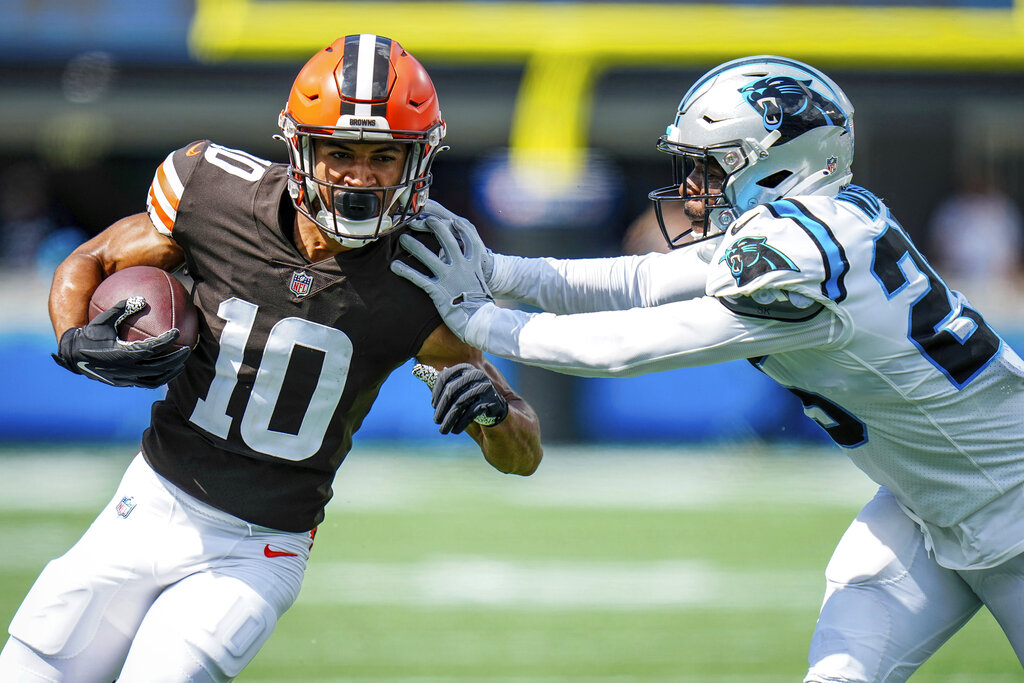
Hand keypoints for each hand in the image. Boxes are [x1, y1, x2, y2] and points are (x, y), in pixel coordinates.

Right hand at [52, 298, 190, 388]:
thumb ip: (121, 308)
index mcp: (120, 353)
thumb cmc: (90, 334)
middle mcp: (125, 369)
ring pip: (155, 379)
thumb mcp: (103, 319)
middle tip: (188, 348)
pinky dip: (161, 378)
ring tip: (183, 362)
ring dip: (171, 371)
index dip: (166, 342)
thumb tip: (141, 298)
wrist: (73, 356)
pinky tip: (169, 369)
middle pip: (158, 366)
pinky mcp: (125, 383)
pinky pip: (147, 383)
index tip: (177, 332)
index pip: (150, 348)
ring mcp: (126, 379)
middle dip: (175, 358)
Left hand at [391, 215, 493, 337]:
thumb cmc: (480, 304)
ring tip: (402, 238)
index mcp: (473, 264)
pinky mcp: (438, 291)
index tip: (452, 221)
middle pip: (447, 240)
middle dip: (435, 227)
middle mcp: (461, 267)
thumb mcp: (480, 282)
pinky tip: (394, 266)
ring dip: (413, 246)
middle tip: (424, 219)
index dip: (461, 229)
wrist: (480, 321)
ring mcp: (449, 278)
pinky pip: (418, 278)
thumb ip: (472, 271)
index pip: (469, 239)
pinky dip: (405, 271)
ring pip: (428, 256)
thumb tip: (465, 265)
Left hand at [428, 363, 508, 433]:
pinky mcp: (490, 400)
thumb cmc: (471, 400)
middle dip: (441, 409)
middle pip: (451, 391)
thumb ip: (441, 382)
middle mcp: (476, 374)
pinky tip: (456, 430)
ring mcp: (484, 386)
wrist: (496, 412)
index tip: (433, 406)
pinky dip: (461, 423)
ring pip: (459, 403)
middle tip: (436, 422)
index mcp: (465, 369)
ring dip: (449, 419)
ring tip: (443, 430)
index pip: (445, 377)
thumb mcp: (456, 390)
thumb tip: (416, 370)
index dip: (436, 393)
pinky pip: (471, 412)